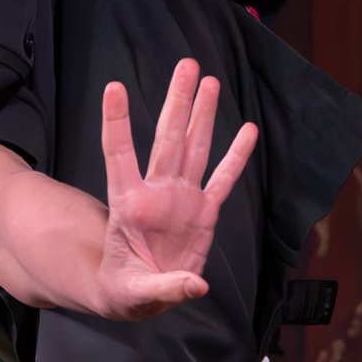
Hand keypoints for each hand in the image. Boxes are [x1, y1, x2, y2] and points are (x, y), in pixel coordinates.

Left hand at [96, 61, 258, 316]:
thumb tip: (197, 286)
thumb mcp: (134, 294)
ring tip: (208, 80)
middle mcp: (156, 193)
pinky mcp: (204, 213)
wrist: (140, 296)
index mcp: (129, 206)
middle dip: (177, 102)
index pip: (119, 155)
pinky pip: (223, 180)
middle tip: (186, 65)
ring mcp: (181, 200)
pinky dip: (235, 156)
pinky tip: (247, 130)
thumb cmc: (125, 290)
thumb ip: (165, 288)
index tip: (114, 88)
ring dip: (201, 115)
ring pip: (193, 148)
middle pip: (167, 139)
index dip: (117, 123)